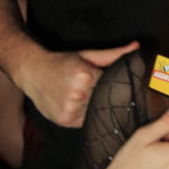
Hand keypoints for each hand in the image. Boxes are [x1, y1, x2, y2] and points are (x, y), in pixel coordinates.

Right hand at [23, 44, 137, 128]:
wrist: (32, 72)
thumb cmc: (62, 62)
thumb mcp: (87, 55)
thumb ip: (113, 54)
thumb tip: (136, 47)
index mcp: (84, 75)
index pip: (112, 84)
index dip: (115, 85)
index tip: (116, 84)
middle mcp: (77, 94)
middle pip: (105, 99)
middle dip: (105, 96)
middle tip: (101, 91)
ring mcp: (70, 109)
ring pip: (96, 112)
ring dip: (95, 107)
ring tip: (88, 97)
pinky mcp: (64, 120)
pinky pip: (84, 121)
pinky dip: (85, 115)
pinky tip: (80, 105)